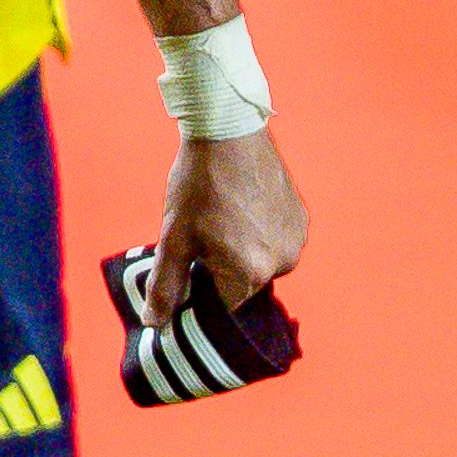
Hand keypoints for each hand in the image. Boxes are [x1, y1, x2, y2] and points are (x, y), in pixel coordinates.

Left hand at [147, 126, 304, 318]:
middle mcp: (282, 263)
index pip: (225, 308)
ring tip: (220, 219)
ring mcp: (296, 240)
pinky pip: (276, 242)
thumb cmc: (198, 185)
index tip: (190, 275)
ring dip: (241, 252)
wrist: (230, 132)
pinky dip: (258, 234)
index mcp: (250, 273)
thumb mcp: (173, 237)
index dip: (204, 295)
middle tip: (201, 239)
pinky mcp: (301, 219)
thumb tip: (154, 324)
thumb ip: (166, 285)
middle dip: (221, 270)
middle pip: (244, 286)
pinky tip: (239, 209)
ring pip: (261, 263)